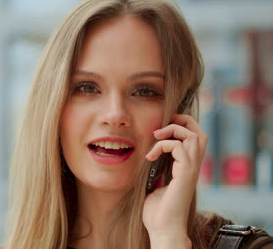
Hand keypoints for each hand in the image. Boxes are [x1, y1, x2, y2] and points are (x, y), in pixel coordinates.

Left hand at [142, 114, 207, 246]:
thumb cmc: (157, 212)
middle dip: (183, 121)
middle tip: (163, 125)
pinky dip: (163, 146)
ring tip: (156, 137)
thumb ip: (157, 171)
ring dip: (173, 130)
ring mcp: (191, 170)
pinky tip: (151, 157)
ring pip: (194, 136)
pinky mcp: (185, 175)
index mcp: (187, 168)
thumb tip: (149, 158)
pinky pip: (179, 147)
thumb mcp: (154, 185)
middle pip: (200, 133)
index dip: (182, 127)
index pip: (195, 139)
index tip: (162, 128)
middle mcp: (193, 167)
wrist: (163, 229)